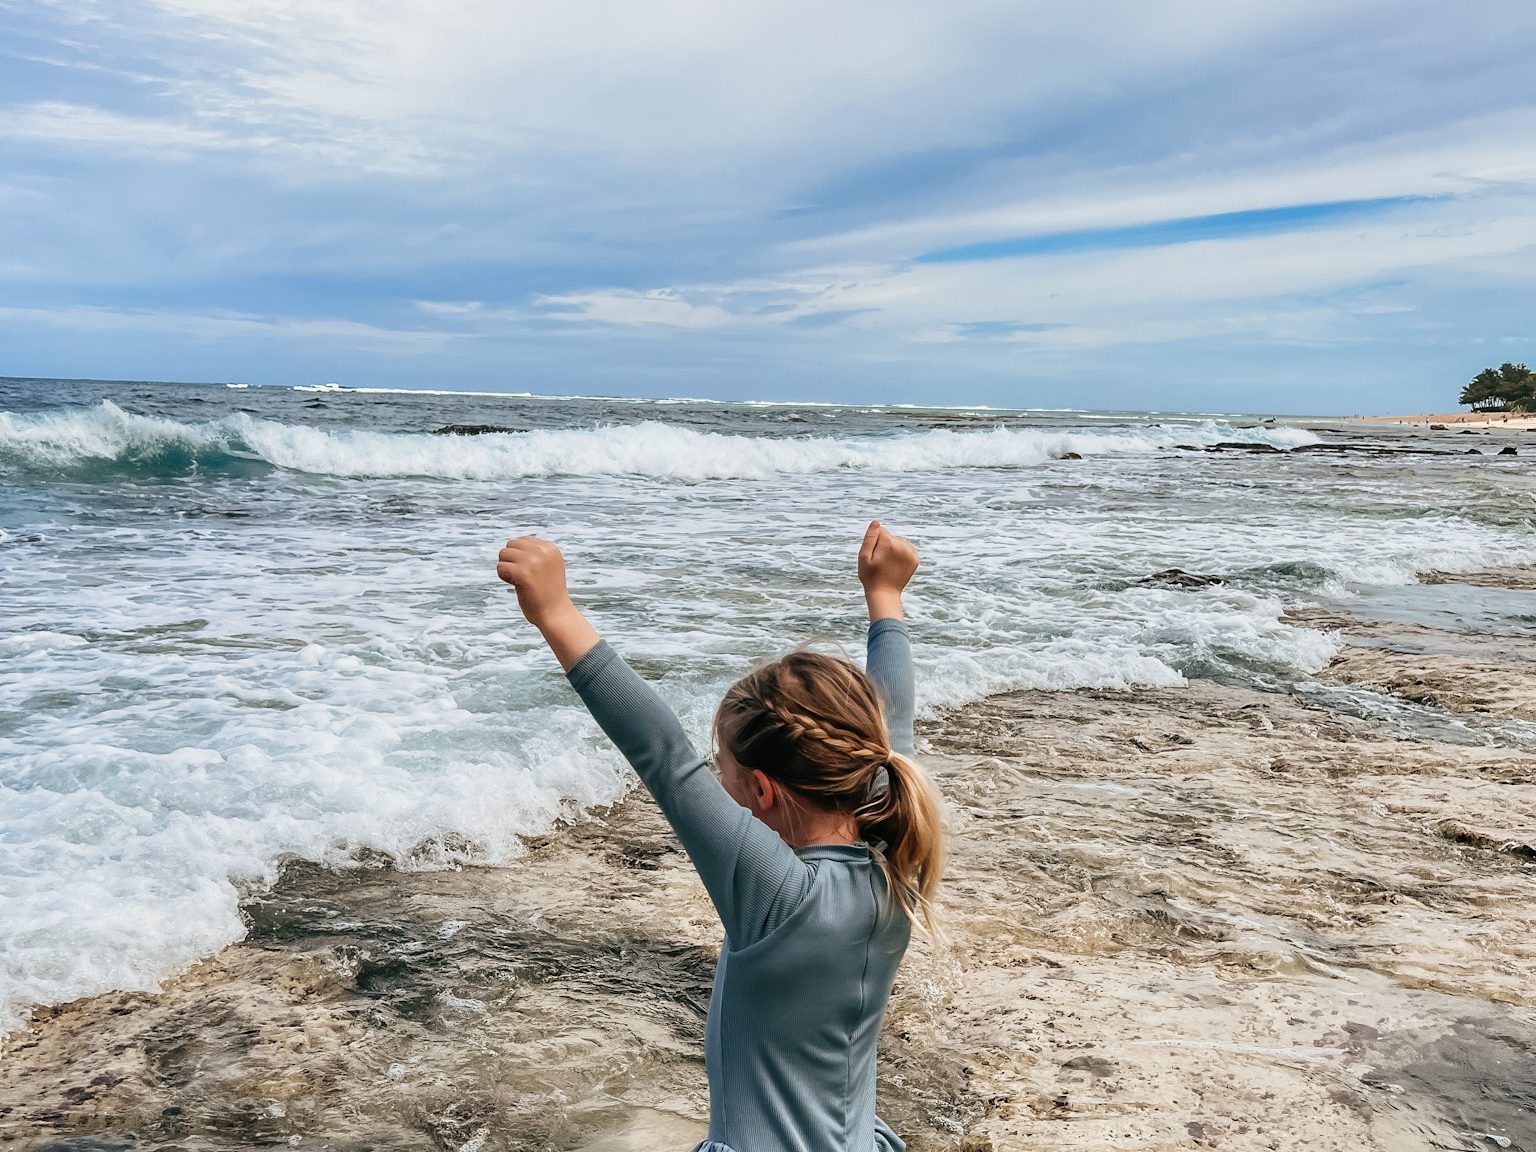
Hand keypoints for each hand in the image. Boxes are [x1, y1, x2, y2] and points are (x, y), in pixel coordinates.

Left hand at [495, 536, 601, 669]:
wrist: (555, 613)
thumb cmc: (548, 592)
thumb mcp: (547, 565)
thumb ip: (535, 552)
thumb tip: (513, 542)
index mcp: (550, 547)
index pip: (523, 540)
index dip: (520, 556)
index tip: (530, 571)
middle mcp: (543, 551)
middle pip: (511, 544)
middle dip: (511, 559)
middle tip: (521, 576)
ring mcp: (533, 561)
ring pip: (504, 554)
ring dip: (507, 568)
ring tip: (519, 581)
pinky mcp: (523, 573)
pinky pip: (500, 567)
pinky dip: (503, 577)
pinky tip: (515, 585)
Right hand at [858, 520, 918, 619]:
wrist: (884, 594)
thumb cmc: (870, 576)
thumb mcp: (863, 557)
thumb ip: (870, 538)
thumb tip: (876, 523)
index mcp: (889, 542)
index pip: (880, 531)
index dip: (874, 543)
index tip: (874, 556)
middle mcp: (902, 545)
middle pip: (890, 536)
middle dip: (884, 545)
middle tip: (880, 562)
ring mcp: (911, 552)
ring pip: (899, 541)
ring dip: (894, 548)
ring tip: (888, 563)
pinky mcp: (915, 559)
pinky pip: (907, 548)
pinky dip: (902, 554)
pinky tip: (896, 564)